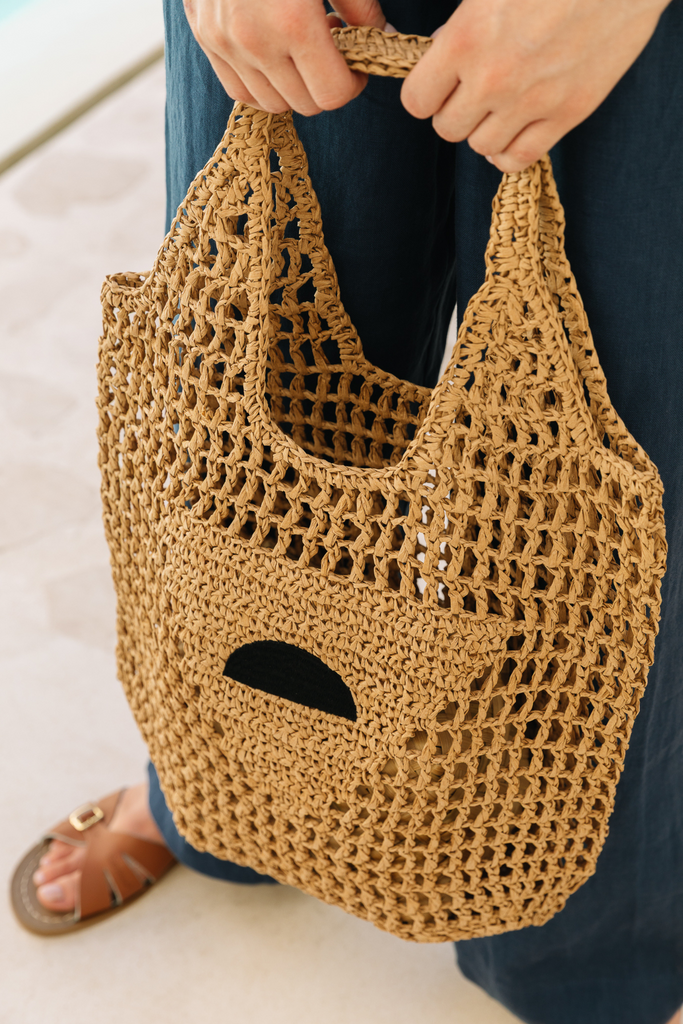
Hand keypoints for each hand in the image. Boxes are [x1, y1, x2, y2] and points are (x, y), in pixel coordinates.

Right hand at [183, 0, 386, 114]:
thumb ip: (360, 4)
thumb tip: (382, 36)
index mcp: (293, 20)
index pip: (332, 94)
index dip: (352, 83)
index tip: (355, 61)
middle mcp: (254, 40)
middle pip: (305, 104)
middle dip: (325, 83)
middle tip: (329, 46)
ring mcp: (224, 42)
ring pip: (272, 103)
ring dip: (294, 86)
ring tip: (298, 45)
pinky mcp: (205, 37)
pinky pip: (239, 89)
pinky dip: (263, 83)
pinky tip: (274, 52)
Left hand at [401, 0, 670, 170]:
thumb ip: (459, 26)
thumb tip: (440, 50)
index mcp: (467, 38)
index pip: (417, 100)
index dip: (426, 93)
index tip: (439, 84)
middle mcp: (494, 78)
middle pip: (448, 129)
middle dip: (455, 111)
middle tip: (472, 91)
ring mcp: (532, 101)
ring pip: (481, 147)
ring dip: (484, 130)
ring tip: (499, 107)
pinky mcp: (568, 114)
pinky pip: (519, 159)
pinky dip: (509, 152)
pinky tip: (514, 131)